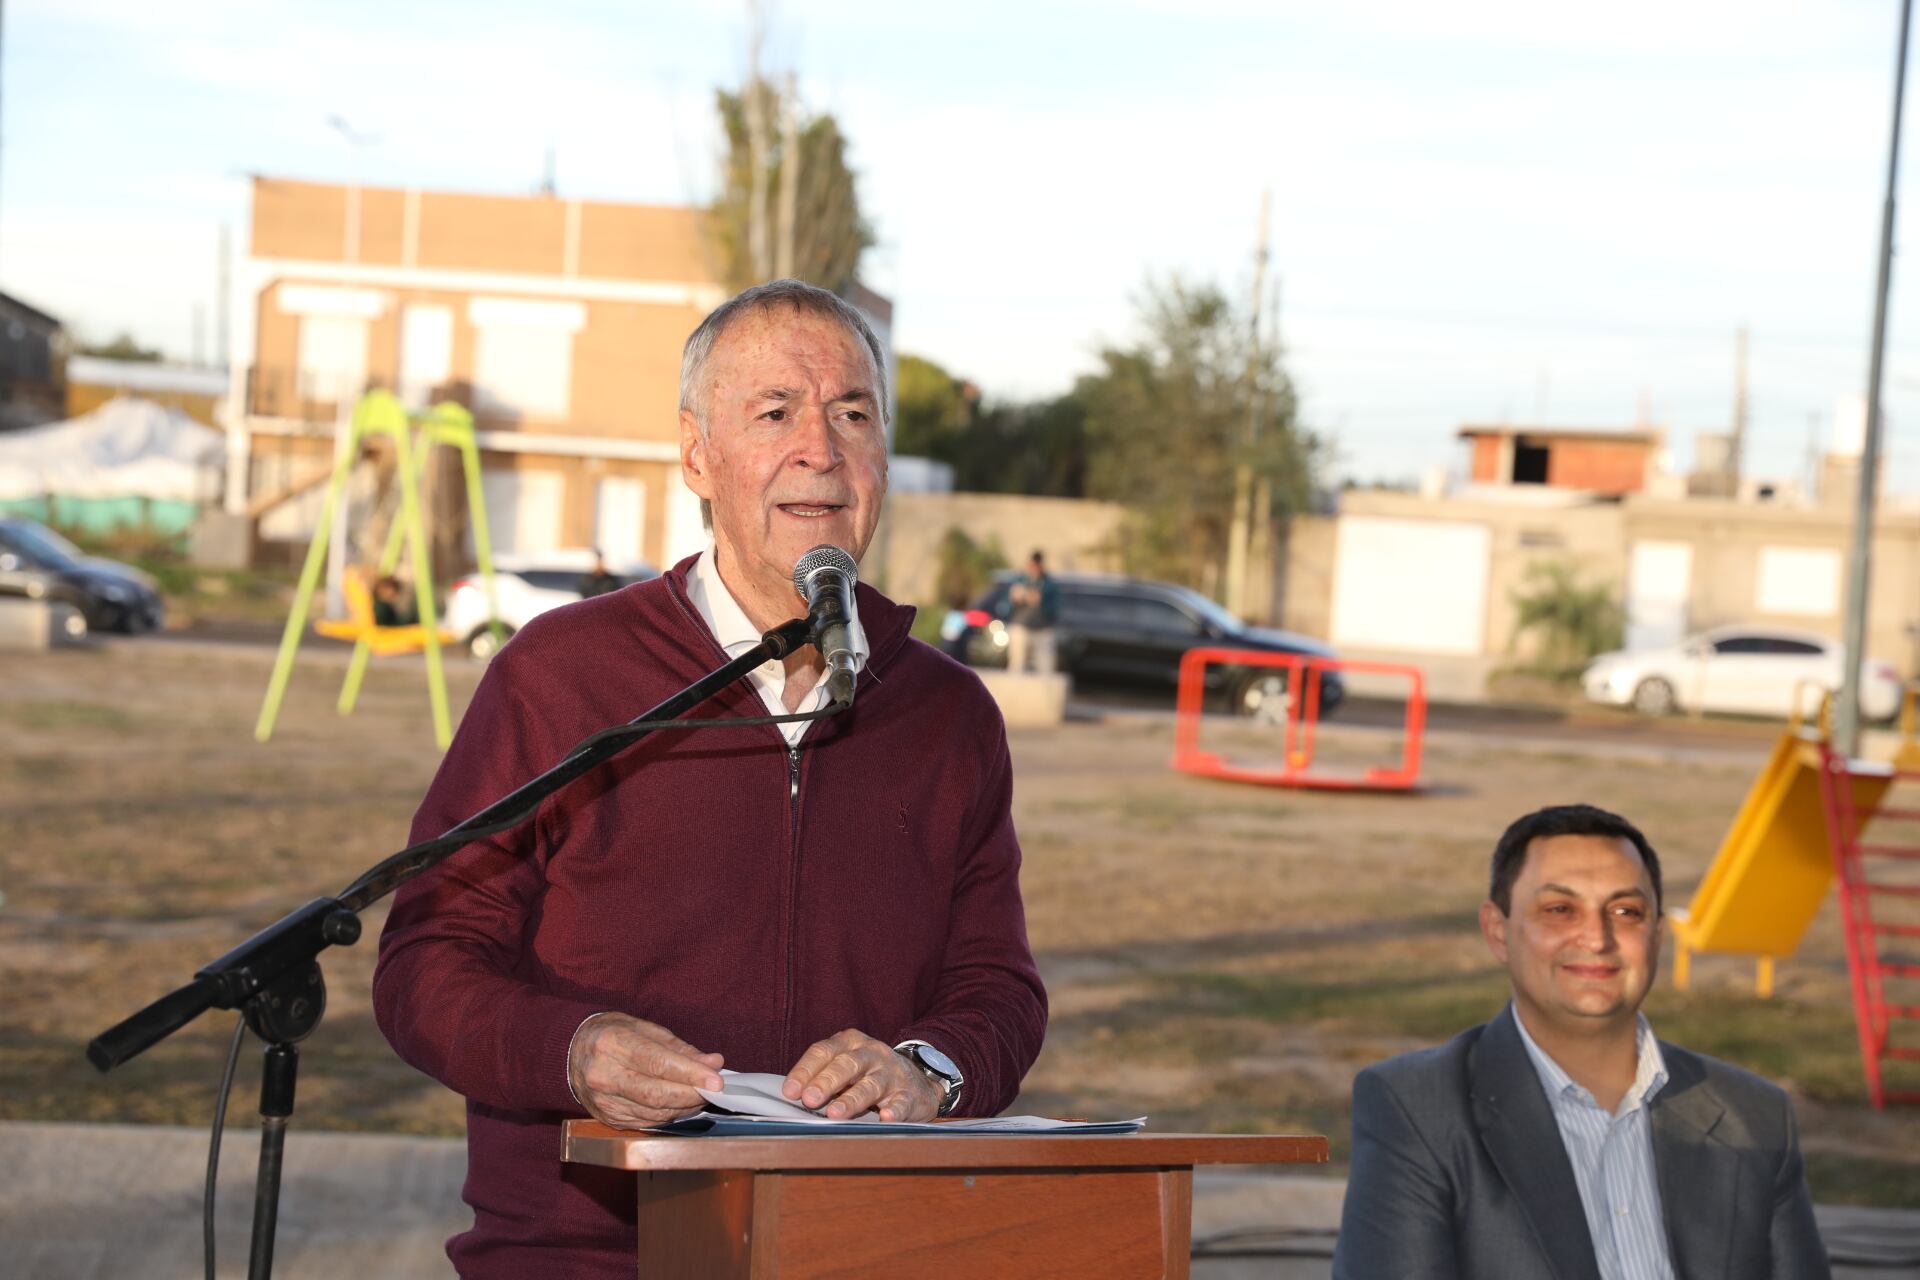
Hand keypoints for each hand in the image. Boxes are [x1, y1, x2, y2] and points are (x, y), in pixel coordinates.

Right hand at [567, 1013, 723, 1128]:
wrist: (569, 1053)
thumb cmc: (611, 1035)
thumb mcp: (642, 1028)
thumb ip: (679, 1047)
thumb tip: (712, 1063)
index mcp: (612, 1044)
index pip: (657, 1063)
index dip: (689, 1073)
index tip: (716, 1079)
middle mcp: (603, 1075)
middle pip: (655, 1094)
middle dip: (691, 1094)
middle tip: (715, 1090)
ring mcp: (603, 1101)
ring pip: (653, 1112)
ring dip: (684, 1107)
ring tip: (701, 1094)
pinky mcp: (607, 1118)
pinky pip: (646, 1121)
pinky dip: (669, 1115)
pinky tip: (680, 1104)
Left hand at [782, 1029, 941, 1121]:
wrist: (918, 1082)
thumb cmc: (870, 1074)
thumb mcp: (846, 1065)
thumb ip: (821, 1075)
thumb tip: (791, 1095)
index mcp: (851, 1042)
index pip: (824, 1051)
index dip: (805, 1070)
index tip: (790, 1091)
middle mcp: (872, 1054)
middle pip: (847, 1064)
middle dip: (826, 1082)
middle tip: (809, 1099)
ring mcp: (893, 1073)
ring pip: (871, 1084)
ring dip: (852, 1099)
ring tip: (835, 1114)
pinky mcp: (910, 1094)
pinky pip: (902, 1102)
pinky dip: (894, 1110)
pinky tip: (885, 1118)